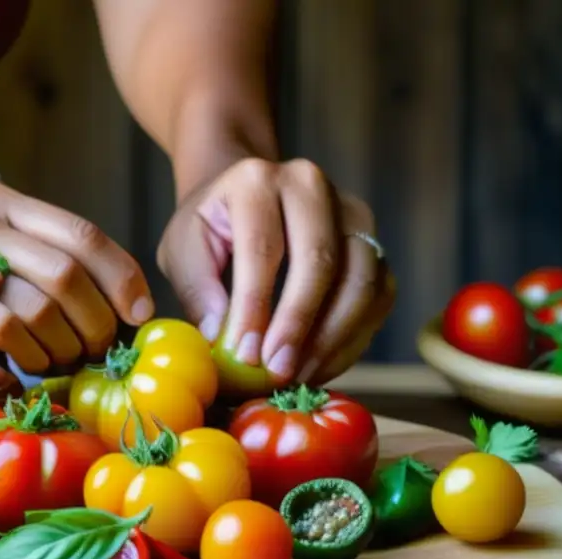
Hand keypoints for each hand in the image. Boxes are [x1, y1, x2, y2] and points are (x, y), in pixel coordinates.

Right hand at [0, 181, 154, 389]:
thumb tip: (102, 298)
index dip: (122, 280)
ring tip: (45, 368)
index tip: (138, 317)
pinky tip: (2, 383)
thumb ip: (26, 248)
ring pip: (21, 323)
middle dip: (91, 330)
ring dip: (48, 358)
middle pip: (61, 283)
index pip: (81, 235)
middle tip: (88, 355)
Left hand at [158, 158, 395, 384]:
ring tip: (299, 375)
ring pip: (362, 280)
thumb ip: (197, 290)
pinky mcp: (373, 242)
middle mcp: (312, 186)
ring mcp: (351, 212)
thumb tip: (222, 340)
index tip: (246, 354)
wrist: (244, 197)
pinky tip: (322, 364)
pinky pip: (378, 295)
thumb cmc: (210, 227)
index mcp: (257, 180)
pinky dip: (354, 337)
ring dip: (333, 338)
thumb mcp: (183, 250)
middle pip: (321, 261)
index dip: (256, 306)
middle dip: (299, 325)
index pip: (263, 248)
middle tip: (278, 372)